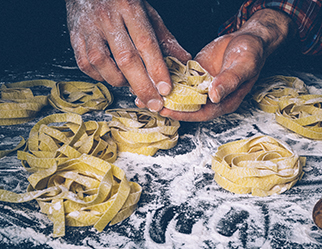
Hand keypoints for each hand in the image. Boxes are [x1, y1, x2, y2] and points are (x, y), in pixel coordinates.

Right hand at [65, 0, 190, 111]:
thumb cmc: (122, 2)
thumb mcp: (148, 13)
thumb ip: (165, 38)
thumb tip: (183, 60)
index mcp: (129, 9)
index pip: (146, 43)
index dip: (157, 69)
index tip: (165, 89)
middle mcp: (107, 19)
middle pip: (126, 59)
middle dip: (142, 86)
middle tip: (154, 103)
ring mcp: (89, 30)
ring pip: (104, 65)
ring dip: (121, 81)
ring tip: (133, 83)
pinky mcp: (75, 39)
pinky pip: (88, 66)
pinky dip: (103, 77)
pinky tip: (114, 75)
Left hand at [160, 8, 295, 120]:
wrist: (248, 39)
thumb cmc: (251, 54)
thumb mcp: (243, 66)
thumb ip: (229, 81)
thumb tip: (214, 96)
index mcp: (224, 101)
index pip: (201, 113)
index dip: (184, 113)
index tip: (167, 111)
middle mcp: (211, 97)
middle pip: (187, 107)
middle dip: (168, 107)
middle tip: (149, 103)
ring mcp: (201, 85)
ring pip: (180, 94)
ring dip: (164, 95)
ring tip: (143, 95)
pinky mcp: (195, 74)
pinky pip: (180, 79)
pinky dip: (167, 80)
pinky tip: (153, 78)